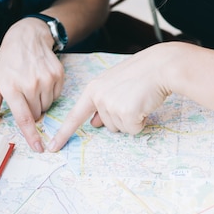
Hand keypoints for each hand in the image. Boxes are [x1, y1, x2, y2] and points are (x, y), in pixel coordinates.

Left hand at [0, 17, 64, 152]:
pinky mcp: (58, 75)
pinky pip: (56, 95)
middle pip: (37, 113)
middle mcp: (30, 84)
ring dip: (41, 102)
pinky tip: (42, 80)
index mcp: (12, 87)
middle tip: (25, 96)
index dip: (31, 135)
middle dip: (32, 110)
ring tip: (33, 85)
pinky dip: (50, 92)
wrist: (27, 37)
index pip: (24, 118)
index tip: (38, 147)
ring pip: (47, 105)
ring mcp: (46, 79)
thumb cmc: (8, 59)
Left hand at [47, 47, 171, 151]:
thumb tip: (94, 123)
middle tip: (132, 97)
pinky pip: (133, 129)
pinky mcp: (126, 113)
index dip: (63, 133)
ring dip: (132, 118)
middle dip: (121, 117)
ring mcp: (111, 106)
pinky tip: (145, 104)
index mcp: (93, 88)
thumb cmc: (140, 74)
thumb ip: (102, 101)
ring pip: (120, 128)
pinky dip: (141, 121)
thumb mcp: (115, 84)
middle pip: (107, 125)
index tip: (53, 147)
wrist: (160, 66)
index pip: (75, 115)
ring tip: (140, 99)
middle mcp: (99, 98)